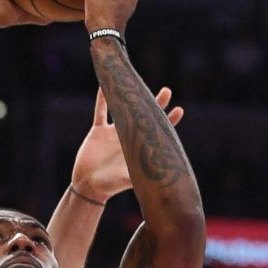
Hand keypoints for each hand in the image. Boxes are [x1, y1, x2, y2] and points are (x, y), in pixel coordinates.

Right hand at [72, 87, 183, 202]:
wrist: (88, 186)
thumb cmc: (110, 186)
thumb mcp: (127, 180)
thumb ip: (140, 175)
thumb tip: (156, 175)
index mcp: (139, 149)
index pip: (158, 132)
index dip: (169, 121)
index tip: (180, 110)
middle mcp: (128, 138)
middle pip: (145, 116)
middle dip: (156, 104)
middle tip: (167, 91)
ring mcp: (113, 133)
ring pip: (123, 109)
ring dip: (130, 96)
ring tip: (137, 81)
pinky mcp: (98, 132)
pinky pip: (100, 111)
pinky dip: (102, 99)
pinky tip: (106, 84)